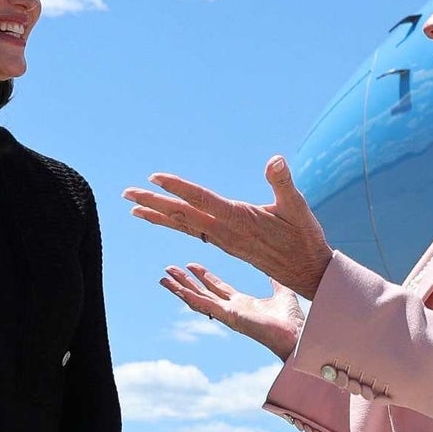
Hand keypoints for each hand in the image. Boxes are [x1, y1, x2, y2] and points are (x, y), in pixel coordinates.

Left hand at [123, 155, 332, 299]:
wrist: (307, 271)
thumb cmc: (304, 237)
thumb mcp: (298, 208)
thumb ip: (283, 183)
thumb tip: (275, 160)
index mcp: (239, 220)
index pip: (202, 200)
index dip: (178, 188)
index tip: (154, 178)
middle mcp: (225, 232)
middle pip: (183, 215)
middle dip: (153, 203)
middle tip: (126, 194)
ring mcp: (223, 240)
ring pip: (184, 225)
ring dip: (158, 215)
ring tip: (133, 208)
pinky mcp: (226, 244)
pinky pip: (193, 232)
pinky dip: (174, 224)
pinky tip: (164, 218)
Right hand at [161, 263, 304, 360]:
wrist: (298, 334)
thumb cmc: (292, 320)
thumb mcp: (282, 292)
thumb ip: (276, 281)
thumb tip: (276, 269)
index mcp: (243, 304)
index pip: (218, 288)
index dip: (204, 276)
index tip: (191, 265)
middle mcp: (232, 309)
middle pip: (203, 293)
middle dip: (186, 281)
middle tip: (170, 269)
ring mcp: (229, 314)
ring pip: (198, 300)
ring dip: (180, 289)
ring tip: (164, 278)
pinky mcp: (230, 317)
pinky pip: (205, 306)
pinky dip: (190, 297)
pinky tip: (177, 289)